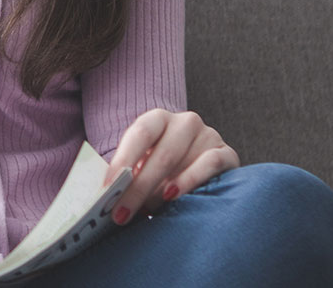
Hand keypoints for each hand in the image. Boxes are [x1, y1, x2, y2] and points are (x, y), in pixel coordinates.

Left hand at [101, 108, 238, 224]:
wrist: (201, 166)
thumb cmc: (162, 168)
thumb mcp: (143, 164)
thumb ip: (128, 173)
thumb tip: (105, 193)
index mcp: (158, 119)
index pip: (139, 133)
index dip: (123, 159)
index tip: (107, 187)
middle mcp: (185, 122)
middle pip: (160, 154)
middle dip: (138, 187)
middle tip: (121, 213)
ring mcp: (209, 135)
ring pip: (181, 162)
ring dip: (160, 191)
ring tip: (146, 210)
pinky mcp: (228, 153)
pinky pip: (209, 165)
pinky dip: (190, 181)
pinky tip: (173, 196)